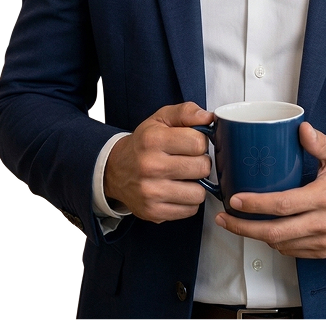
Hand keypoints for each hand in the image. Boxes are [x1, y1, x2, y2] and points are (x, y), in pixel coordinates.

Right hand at [104, 102, 212, 223]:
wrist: (116, 170)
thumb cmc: (145, 142)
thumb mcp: (161, 118)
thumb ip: (186, 112)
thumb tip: (209, 118)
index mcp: (154, 139)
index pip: (199, 143)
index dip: (201, 142)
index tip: (193, 143)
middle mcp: (151, 166)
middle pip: (202, 168)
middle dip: (201, 163)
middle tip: (190, 160)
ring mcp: (151, 193)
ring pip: (199, 193)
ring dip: (197, 185)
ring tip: (185, 176)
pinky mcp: (153, 212)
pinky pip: (190, 210)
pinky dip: (188, 201)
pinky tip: (178, 190)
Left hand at [215, 122, 325, 258]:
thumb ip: (319, 142)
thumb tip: (301, 128)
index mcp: (324, 198)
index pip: (283, 205)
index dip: (256, 204)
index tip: (235, 200)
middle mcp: (322, 223)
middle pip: (275, 233)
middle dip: (244, 228)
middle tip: (224, 218)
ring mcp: (322, 241)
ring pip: (281, 245)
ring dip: (255, 236)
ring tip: (236, 223)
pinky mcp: (322, 251)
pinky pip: (292, 251)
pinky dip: (274, 243)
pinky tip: (262, 231)